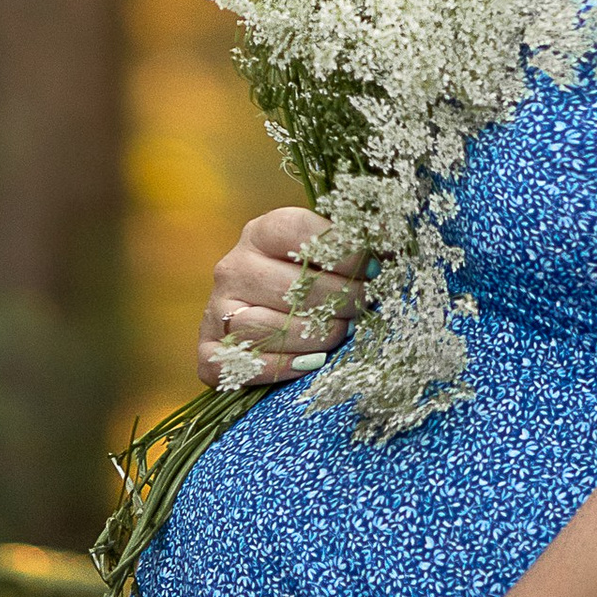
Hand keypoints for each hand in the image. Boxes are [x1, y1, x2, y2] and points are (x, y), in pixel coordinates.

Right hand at [197, 207, 363, 391]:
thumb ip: (348, 250)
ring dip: (314, 336)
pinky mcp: (208, 350)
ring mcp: (217, 309)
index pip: (297, 230)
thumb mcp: (320, 256)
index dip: (342, 249)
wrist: (255, 316)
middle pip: (290, 285)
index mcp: (260, 232)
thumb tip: (388, 247)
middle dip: (339, 300)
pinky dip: (282, 366)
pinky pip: (244, 363)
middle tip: (363, 307)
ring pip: (267, 327)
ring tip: (340, 334)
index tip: (372, 268)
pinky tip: (311, 363)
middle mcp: (233, 267)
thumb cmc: (301, 282)